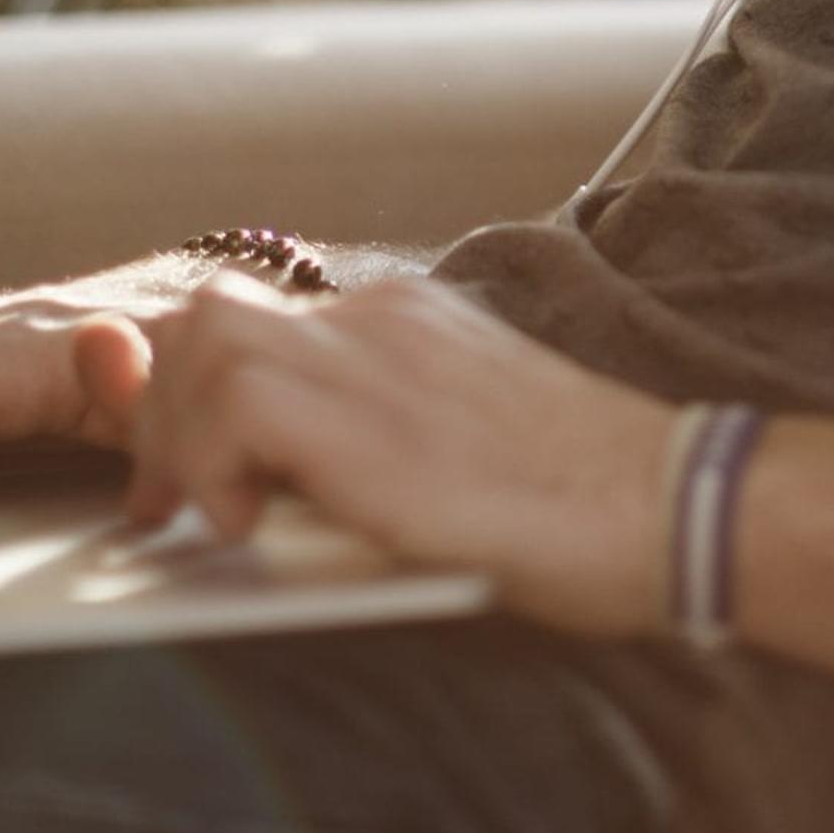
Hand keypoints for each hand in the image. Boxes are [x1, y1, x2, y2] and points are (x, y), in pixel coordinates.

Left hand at [126, 271, 680, 640]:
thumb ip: (391, 437)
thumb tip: (299, 489)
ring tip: (207, 511)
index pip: (261, 318)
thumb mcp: (474, 444)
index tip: (186, 470)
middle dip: (162, 405)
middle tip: (163, 502)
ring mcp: (379, 352)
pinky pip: (234, 400)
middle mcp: (386, 316)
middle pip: (211, 310)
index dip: (197, 388)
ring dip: (177, 431)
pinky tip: (244, 522)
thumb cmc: (591, 506)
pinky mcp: (372, 412)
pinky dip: (211, 461)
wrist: (670, 504)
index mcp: (411, 320)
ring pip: (205, 335)